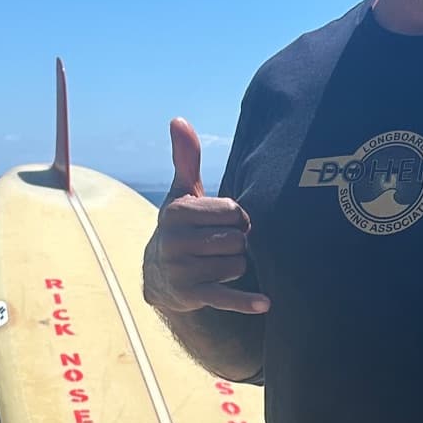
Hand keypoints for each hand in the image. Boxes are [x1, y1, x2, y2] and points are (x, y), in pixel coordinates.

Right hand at [143, 118, 270, 315]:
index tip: (231, 221)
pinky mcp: (191, 295)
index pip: (232, 210)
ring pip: (237, 264)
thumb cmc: (181, 226)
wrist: (158, 274)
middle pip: (237, 239)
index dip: (239, 217)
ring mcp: (182, 269)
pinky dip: (245, 301)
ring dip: (238, 265)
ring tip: (221, 263)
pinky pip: (225, 296)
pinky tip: (265, 303)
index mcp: (177, 212)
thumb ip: (186, 160)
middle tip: (226, 244)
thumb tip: (178, 120)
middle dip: (239, 242)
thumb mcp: (181, 193)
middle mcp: (175, 241)